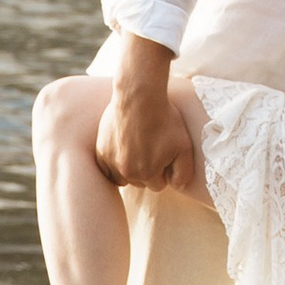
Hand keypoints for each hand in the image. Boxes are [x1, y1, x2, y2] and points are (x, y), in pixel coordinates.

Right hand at [96, 38, 194, 189]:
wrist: (139, 97)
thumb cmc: (164, 119)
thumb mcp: (184, 146)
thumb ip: (184, 172)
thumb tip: (177, 187)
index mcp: (147, 173)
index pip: (158, 184)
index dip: (163, 170)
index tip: (163, 154)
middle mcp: (126, 172)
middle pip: (139, 182)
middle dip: (146, 170)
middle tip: (151, 148)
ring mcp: (111, 162)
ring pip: (122, 177)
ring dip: (129, 169)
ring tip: (137, 149)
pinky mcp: (101, 151)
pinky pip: (106, 169)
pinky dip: (113, 164)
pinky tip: (122, 151)